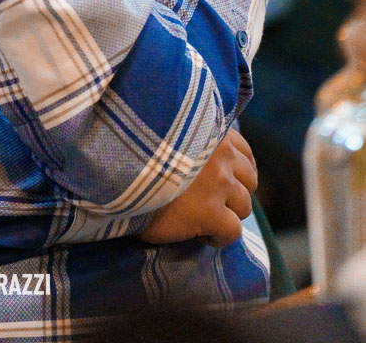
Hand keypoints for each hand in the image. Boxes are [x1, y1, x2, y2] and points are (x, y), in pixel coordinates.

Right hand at [139, 128, 256, 247]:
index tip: (222, 180)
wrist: (118, 169)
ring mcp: (218, 183)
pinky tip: (200, 234)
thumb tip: (197, 149)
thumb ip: (189, 135)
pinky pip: (232, 231)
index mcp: (209, 130)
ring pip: (244, 206)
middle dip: (233, 192)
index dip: (235, 170)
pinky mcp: (210, 212)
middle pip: (249, 180)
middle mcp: (220, 154)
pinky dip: (219, 236)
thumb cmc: (134, 152)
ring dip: (227, 213)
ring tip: (203, 218)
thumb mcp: (166, 130)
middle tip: (210, 200)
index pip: (243, 151)